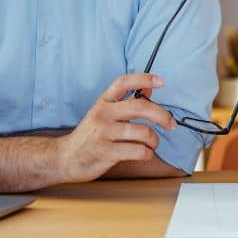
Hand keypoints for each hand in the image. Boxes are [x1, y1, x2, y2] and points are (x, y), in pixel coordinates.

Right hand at [55, 73, 176, 183]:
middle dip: (162, 115)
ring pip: (142, 132)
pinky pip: (137, 151)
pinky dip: (147, 154)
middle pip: (140, 107)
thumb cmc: (91, 135)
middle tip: (171, 123)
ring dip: (154, 140)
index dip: (143, 79)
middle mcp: (103, 114)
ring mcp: (103, 133)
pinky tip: (144, 154)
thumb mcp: (105, 113)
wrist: (66, 158)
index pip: (123, 82)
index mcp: (104, 102)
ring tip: (152, 144)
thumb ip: (127, 102)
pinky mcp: (105, 152)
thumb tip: (149, 89)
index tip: (161, 81)